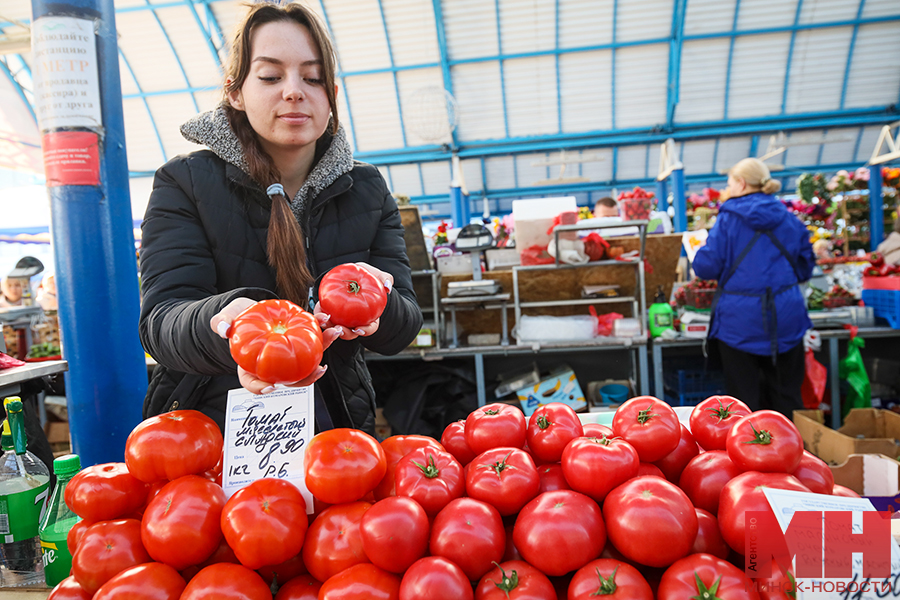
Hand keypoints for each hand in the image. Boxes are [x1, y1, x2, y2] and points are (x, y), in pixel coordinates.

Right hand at [211, 297, 342, 394]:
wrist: (248, 310)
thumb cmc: (236, 320)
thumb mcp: (224, 320)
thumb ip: (221, 323)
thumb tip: (223, 328)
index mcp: (251, 367)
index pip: (254, 383)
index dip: (261, 388)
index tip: (271, 387)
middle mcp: (273, 366)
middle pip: (291, 377)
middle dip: (309, 376)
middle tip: (319, 369)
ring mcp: (288, 354)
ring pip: (308, 358)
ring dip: (323, 347)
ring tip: (333, 334)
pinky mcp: (299, 339)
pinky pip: (312, 338)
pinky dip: (321, 331)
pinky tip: (327, 322)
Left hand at [314, 262, 391, 339]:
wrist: (353, 274)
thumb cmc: (367, 277)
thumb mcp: (377, 275)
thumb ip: (385, 279)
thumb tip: (388, 287)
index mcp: (369, 317)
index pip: (370, 328)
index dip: (365, 331)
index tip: (359, 329)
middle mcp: (354, 321)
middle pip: (350, 333)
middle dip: (344, 333)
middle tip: (339, 329)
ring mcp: (340, 318)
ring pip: (334, 328)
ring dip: (329, 328)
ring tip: (325, 321)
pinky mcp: (327, 311)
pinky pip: (324, 315)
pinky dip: (320, 315)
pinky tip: (319, 313)